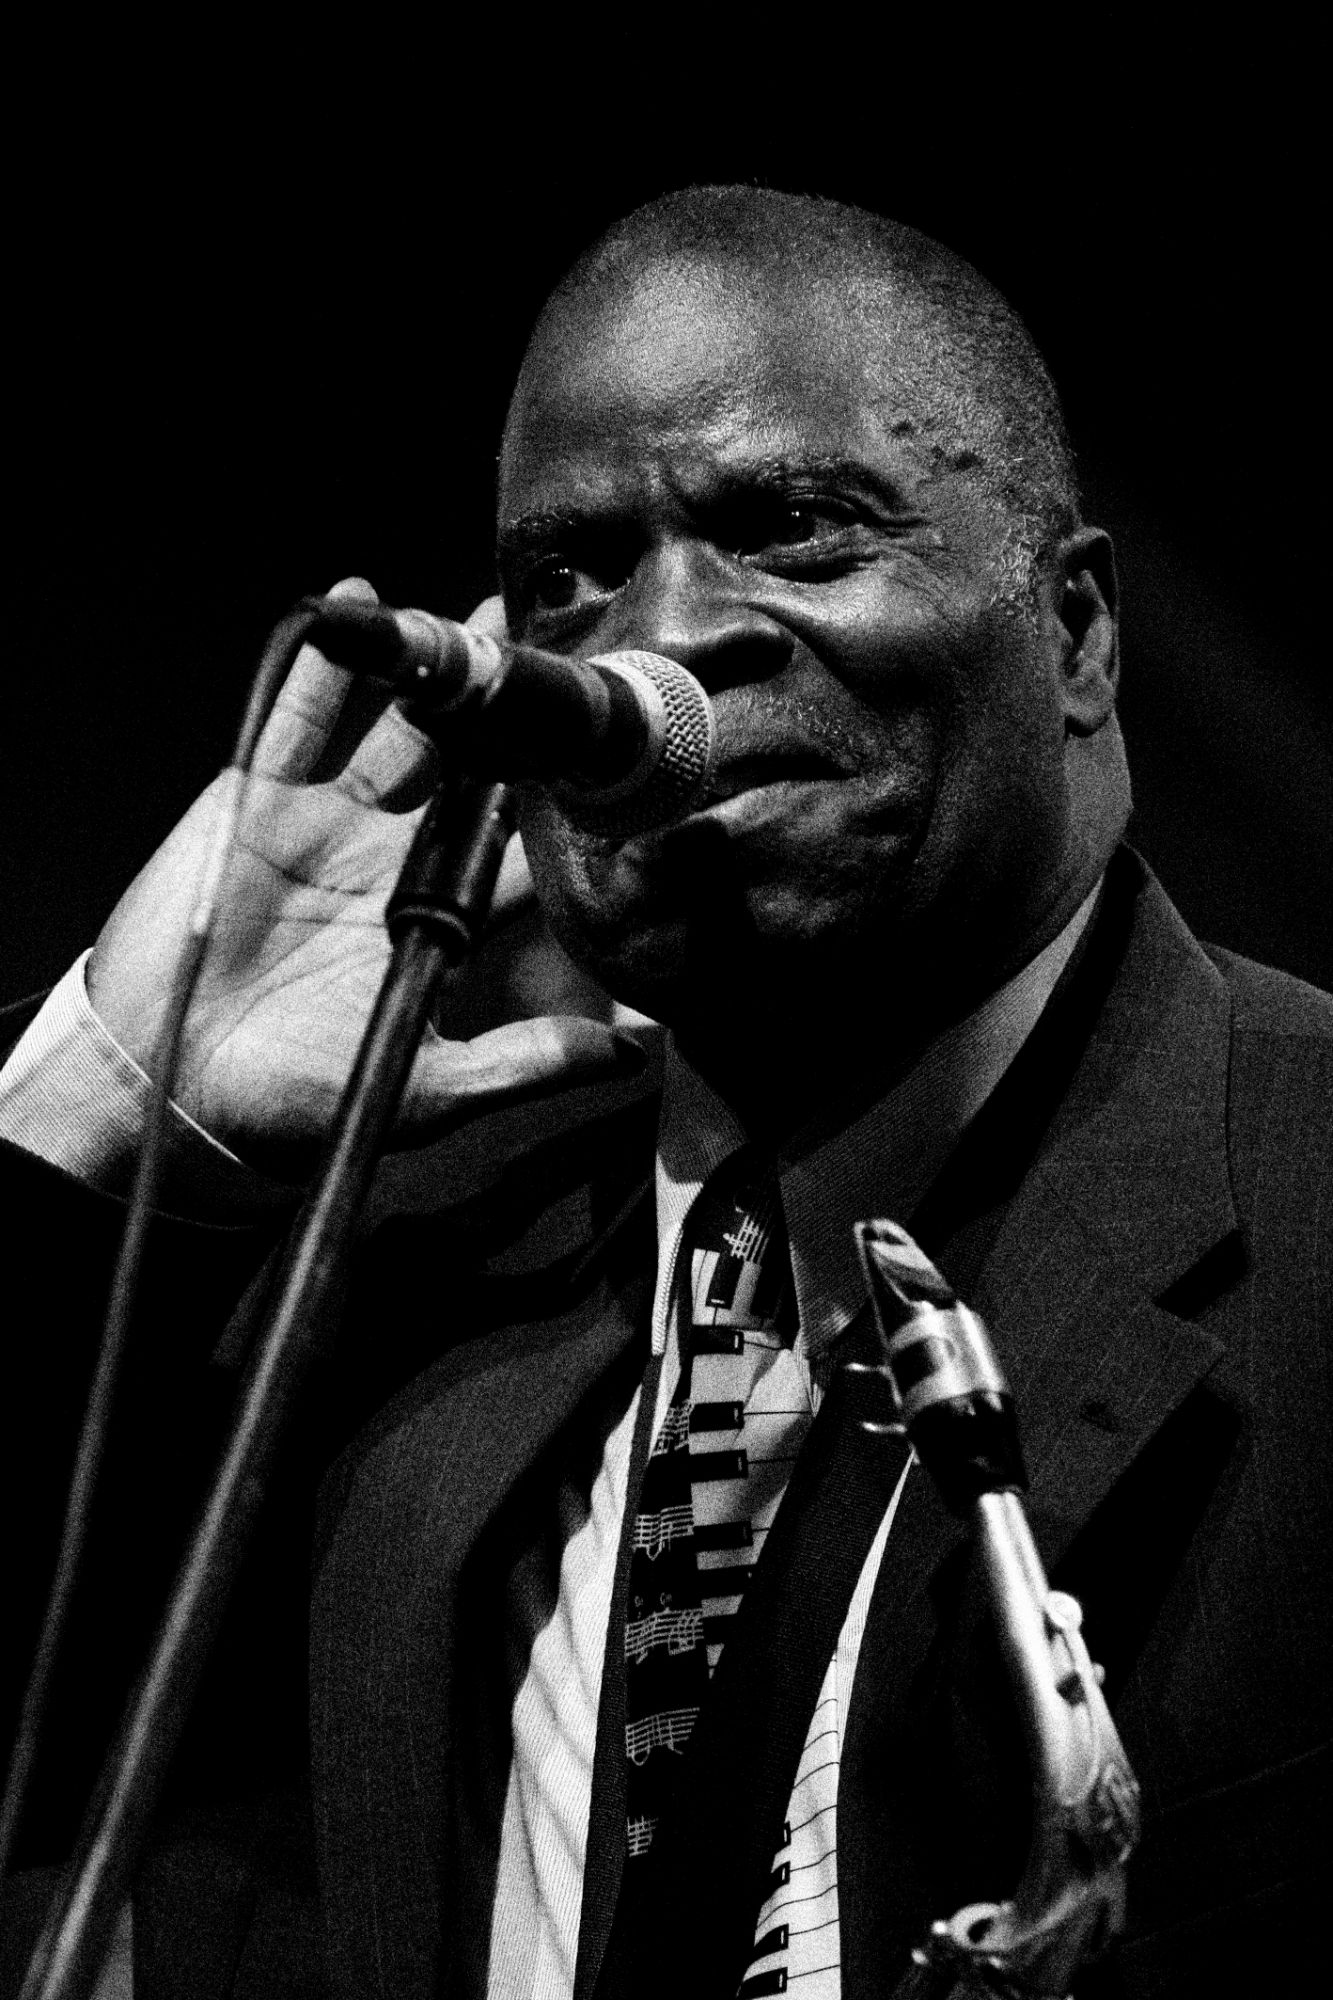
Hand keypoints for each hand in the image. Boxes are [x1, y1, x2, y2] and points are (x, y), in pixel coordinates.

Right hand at [87, 580, 641, 1181]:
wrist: (169, 1092)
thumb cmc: (296, 1105)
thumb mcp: (426, 1091)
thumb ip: (523, 1064)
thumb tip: (629, 1057)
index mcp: (442, 916)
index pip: (519, 846)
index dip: (561, 800)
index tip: (608, 751)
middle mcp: (394, 859)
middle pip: (469, 769)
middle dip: (509, 713)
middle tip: (555, 650)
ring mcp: (328, 823)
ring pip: (396, 729)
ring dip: (437, 672)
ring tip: (480, 610)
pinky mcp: (261, 801)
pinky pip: (300, 718)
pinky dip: (330, 665)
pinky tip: (362, 600)